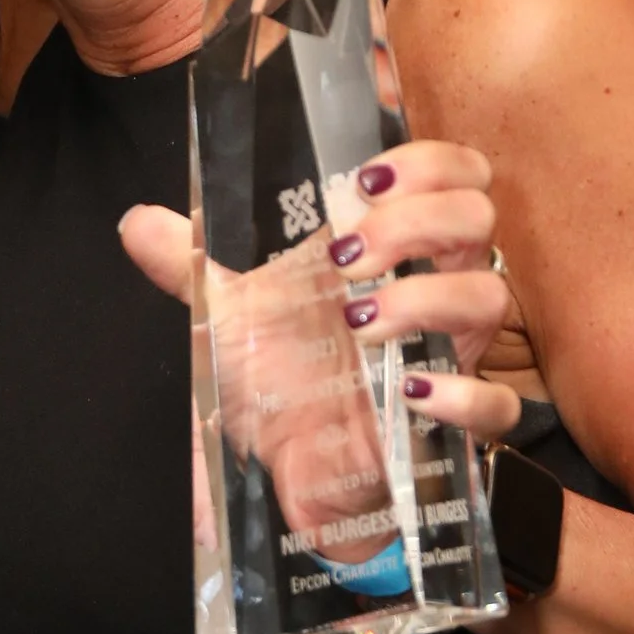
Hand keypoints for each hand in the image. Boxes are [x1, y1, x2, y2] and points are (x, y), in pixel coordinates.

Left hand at [119, 136, 522, 444]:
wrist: (287, 473)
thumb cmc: (278, 383)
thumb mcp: (228, 318)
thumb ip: (187, 266)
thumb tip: (136, 222)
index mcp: (392, 250)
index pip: (449, 174)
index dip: (428, 160)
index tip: (368, 176)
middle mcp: (432, 289)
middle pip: (476, 216)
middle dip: (416, 220)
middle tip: (346, 254)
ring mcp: (451, 354)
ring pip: (488, 296)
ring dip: (426, 296)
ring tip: (359, 321)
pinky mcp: (457, 425)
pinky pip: (497, 404)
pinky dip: (461, 394)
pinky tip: (410, 391)